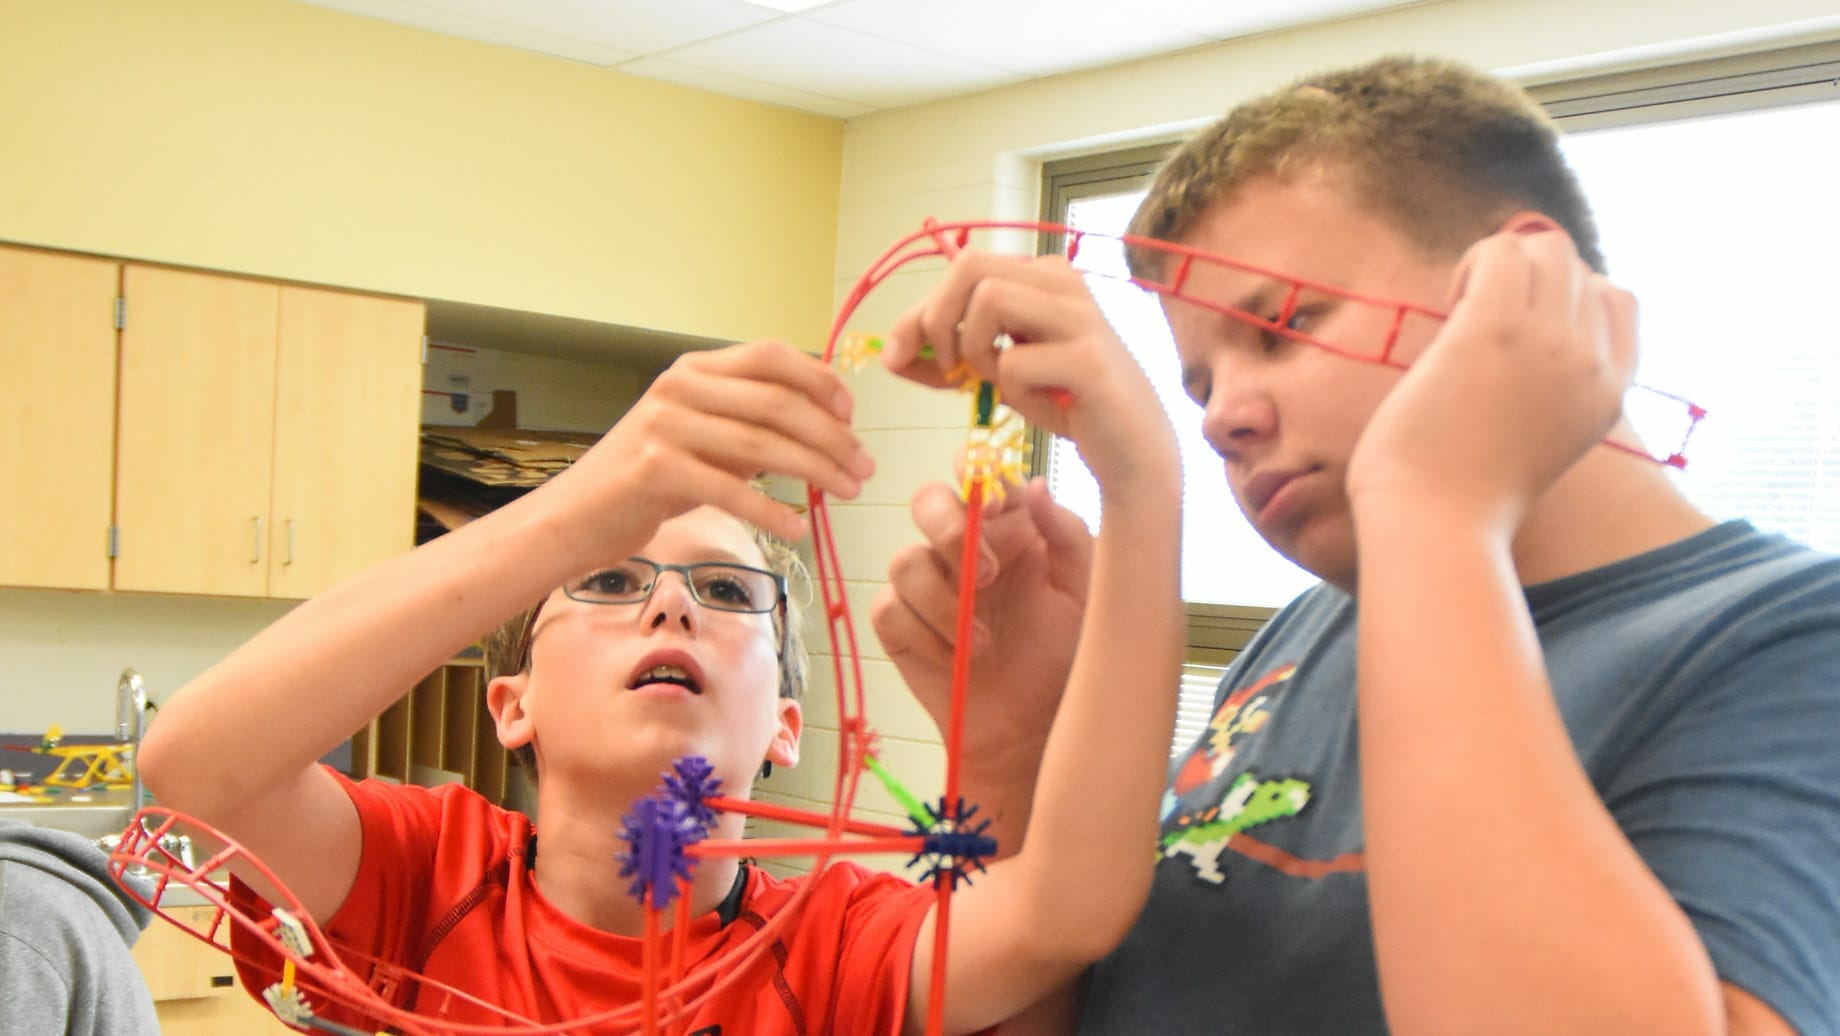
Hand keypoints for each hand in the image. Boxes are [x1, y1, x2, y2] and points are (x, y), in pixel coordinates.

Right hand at [545, 340, 872, 551]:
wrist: (576, 516)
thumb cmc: (649, 480)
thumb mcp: (703, 438)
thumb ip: (752, 425)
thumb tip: (827, 428)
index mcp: (696, 369)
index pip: (771, 356)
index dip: (820, 380)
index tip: (852, 415)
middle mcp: (679, 387)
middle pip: (777, 403)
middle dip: (831, 436)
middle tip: (864, 468)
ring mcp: (664, 425)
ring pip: (760, 444)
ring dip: (815, 471)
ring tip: (847, 493)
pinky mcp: (654, 469)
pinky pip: (729, 489)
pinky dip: (770, 511)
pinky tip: (797, 529)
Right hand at [871, 477, 1092, 778]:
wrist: (1035, 730)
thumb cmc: (1066, 657)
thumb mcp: (1086, 593)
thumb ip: (1066, 534)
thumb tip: (1033, 485)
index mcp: (1009, 529)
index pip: (977, 475)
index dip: (972, 468)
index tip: (988, 493)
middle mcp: (963, 550)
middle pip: (926, 502)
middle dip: (950, 530)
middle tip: (989, 575)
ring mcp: (927, 588)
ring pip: (904, 561)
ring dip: (942, 602)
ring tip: (982, 643)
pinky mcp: (900, 629)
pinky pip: (887, 611)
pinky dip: (920, 635)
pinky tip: (954, 660)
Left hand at [881, 251, 1176, 498]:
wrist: (1132, 448)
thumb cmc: (1065, 402)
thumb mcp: (998, 375)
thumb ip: (950, 359)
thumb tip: (892, 354)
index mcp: (1042, 275)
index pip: (962, 267)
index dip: (918, 311)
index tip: (897, 355)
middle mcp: (1063, 281)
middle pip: (969, 267)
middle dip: (936, 319)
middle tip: (945, 368)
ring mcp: (1079, 316)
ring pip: (989, 300)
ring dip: (974, 351)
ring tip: (999, 382)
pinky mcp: (1088, 358)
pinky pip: (1013, 362)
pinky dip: (1011, 389)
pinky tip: (1043, 401)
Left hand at [1347, 225, 1636, 532]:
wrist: (1437, 529)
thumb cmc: (1464, 500)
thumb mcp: (1536, 445)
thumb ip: (1548, 395)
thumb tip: (1517, 352)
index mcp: (1608, 393)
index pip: (1616, 300)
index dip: (1564, 297)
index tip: (1518, 332)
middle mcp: (1590, 363)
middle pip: (1579, 267)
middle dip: (1527, 275)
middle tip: (1478, 323)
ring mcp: (1548, 343)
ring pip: (1547, 247)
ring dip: (1499, 262)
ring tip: (1463, 312)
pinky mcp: (1494, 330)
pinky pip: (1500, 253)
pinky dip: (1472, 265)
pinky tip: (1449, 310)